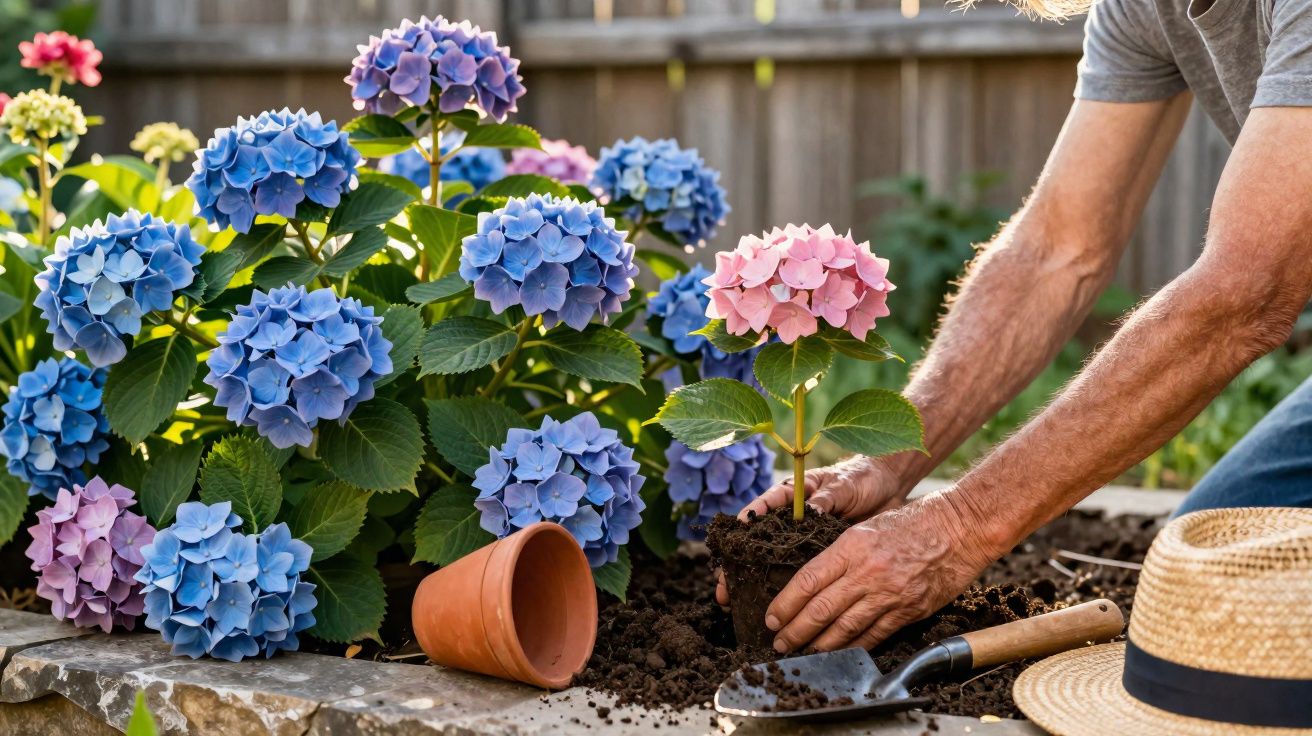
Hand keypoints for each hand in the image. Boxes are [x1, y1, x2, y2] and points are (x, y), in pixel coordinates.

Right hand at [715, 456, 907, 605]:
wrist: (888, 488)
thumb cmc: (861, 478)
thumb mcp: (843, 485)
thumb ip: (826, 499)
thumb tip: (812, 512)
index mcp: (793, 495)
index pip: (762, 507)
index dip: (745, 523)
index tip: (732, 538)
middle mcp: (792, 518)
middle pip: (758, 541)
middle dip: (738, 565)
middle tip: (723, 588)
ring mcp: (804, 538)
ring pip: (773, 561)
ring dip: (755, 581)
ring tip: (735, 603)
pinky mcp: (820, 554)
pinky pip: (800, 573)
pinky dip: (788, 590)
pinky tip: (774, 606)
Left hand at [764, 491, 1000, 652]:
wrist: (958, 527)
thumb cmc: (912, 523)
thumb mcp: (867, 527)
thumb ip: (840, 555)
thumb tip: (811, 582)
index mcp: (851, 546)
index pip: (807, 581)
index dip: (785, 604)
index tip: (772, 618)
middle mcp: (866, 572)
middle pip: (820, 609)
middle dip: (795, 631)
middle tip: (779, 644)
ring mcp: (888, 594)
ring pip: (844, 628)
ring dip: (819, 645)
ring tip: (803, 653)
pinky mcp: (908, 611)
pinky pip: (873, 635)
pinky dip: (853, 648)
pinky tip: (838, 654)